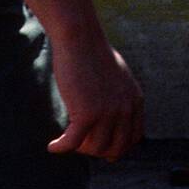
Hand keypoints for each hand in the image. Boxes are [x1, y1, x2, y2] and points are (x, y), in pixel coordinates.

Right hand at [46, 30, 144, 161]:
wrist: (79, 37)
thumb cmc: (93, 53)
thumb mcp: (118, 77)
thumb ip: (121, 97)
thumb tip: (113, 119)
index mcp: (135, 100)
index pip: (133, 138)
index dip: (117, 146)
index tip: (102, 145)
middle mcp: (125, 109)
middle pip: (115, 148)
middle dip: (98, 151)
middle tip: (82, 144)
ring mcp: (108, 112)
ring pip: (95, 148)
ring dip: (80, 148)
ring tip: (67, 139)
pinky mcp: (87, 113)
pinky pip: (73, 142)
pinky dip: (61, 147)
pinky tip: (53, 146)